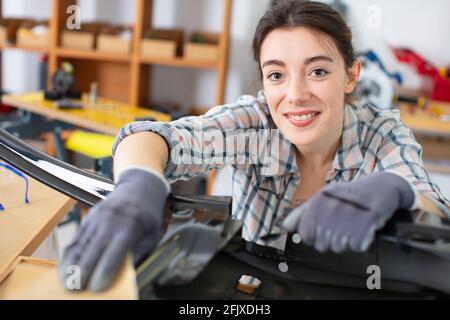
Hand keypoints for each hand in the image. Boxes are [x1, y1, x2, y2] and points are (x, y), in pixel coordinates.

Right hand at [58, 168, 168, 291]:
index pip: (113, 254)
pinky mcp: (88, 217)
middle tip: (74, 291)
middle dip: (82, 273)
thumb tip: (122, 277)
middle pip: (91, 251)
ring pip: (79, 245)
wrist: (139, 188)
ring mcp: (96, 218)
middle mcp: (110, 222)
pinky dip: (69, 254)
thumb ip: (136, 255)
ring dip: (70, 266)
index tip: (97, 288)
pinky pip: (76, 238)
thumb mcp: (151, 237)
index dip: (103, 273)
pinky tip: (65, 268)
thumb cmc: (148, 217)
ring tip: (65, 283)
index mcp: (129, 227)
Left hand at [295, 172, 415, 253]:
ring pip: (338, 247)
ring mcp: (348, 214)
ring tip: (351, 229)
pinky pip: (356, 247)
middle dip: (330, 241)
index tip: (321, 232)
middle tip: (340, 230)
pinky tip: (361, 231)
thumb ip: (302, 212)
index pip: (305, 234)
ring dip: (345, 243)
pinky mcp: (366, 222)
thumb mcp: (324, 197)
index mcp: (319, 200)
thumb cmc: (349, 195)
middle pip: (321, 244)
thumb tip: (285, 227)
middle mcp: (331, 207)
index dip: (312, 238)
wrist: (380, 188)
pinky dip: (360, 243)